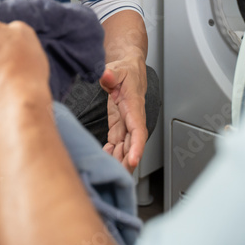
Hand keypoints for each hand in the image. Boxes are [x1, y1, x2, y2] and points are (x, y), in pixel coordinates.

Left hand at [100, 57, 147, 171]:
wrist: (128, 68)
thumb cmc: (126, 69)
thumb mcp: (117, 68)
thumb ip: (111, 73)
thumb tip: (106, 75)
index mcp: (134, 106)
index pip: (138, 129)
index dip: (137, 146)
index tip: (134, 160)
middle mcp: (132, 117)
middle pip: (132, 144)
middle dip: (127, 161)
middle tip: (119, 176)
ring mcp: (126, 122)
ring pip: (125, 146)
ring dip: (119, 160)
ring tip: (110, 173)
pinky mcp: (118, 124)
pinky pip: (117, 142)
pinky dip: (112, 153)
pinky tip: (105, 159)